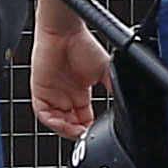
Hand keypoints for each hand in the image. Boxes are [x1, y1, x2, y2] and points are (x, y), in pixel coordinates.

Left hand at [31, 21, 111, 139]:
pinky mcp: (40, 92)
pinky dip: (54, 122)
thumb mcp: (106, 71)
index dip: (92, 129)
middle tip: (90, 137)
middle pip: (71, 125)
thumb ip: (114, 88)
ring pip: (57, 123)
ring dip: (68, 131)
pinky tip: (65, 124)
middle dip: (80, 134)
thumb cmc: (83, 43)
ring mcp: (52, 95)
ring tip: (79, 133)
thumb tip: (127, 104)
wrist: (65, 30)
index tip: (101, 133)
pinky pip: (43, 114)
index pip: (85, 120)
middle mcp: (65, 96)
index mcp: (80, 93)